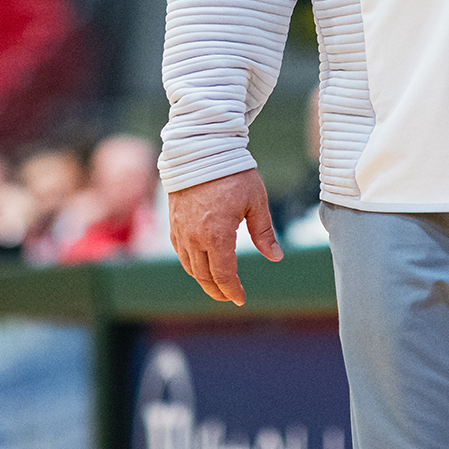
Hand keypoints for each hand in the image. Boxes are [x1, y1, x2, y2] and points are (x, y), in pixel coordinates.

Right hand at [167, 168, 281, 305]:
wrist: (200, 150)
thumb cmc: (232, 173)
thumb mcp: (256, 201)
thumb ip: (264, 232)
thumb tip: (275, 257)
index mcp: (217, 234)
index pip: (223, 275)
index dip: (232, 290)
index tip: (241, 299)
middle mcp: (195, 237)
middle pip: (204, 276)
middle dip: (218, 290)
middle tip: (230, 297)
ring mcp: (180, 231)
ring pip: (190, 267)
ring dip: (203, 280)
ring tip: (217, 285)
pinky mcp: (173, 223)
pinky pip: (180, 252)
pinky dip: (191, 264)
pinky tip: (201, 264)